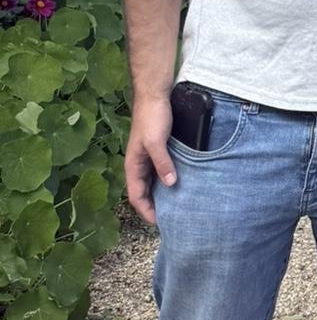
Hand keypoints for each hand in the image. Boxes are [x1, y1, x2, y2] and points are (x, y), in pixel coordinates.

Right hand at [125, 95, 175, 224]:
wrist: (155, 96)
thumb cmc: (152, 118)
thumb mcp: (156, 142)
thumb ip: (162, 162)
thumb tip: (170, 184)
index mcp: (133, 166)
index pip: (136, 197)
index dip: (146, 211)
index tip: (159, 223)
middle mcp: (139, 165)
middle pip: (144, 192)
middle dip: (154, 206)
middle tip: (170, 218)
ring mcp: (148, 158)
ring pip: (153, 182)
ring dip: (161, 194)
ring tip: (176, 205)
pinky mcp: (158, 150)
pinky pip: (161, 171)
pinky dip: (168, 180)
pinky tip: (179, 182)